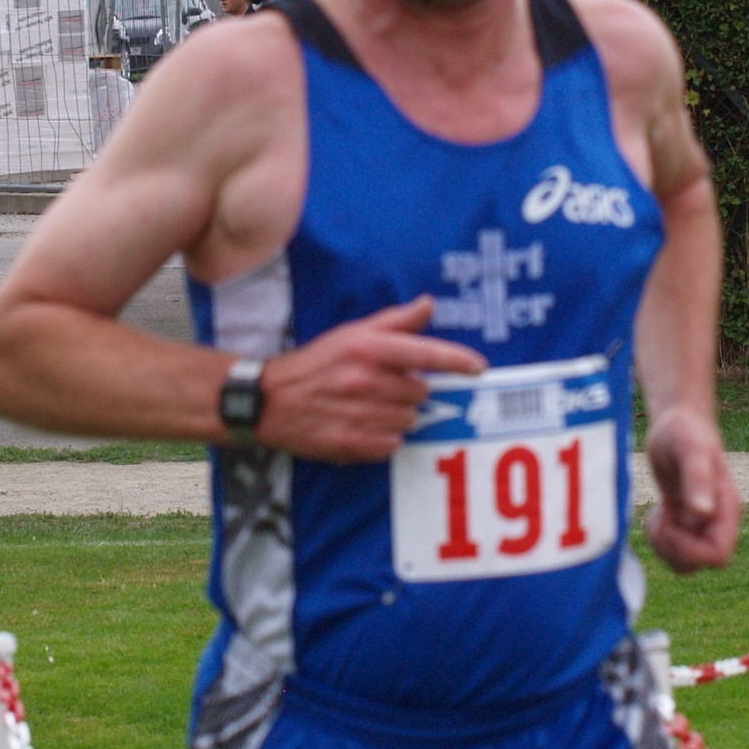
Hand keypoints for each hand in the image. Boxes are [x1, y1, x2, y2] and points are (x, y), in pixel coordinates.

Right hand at [255, 296, 485, 462]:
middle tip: (384, 388)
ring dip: (398, 416)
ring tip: (371, 407)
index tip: (479, 368)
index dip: (457, 361)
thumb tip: (429, 304)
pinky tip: (364, 426)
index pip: (425, 353)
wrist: (269, 401)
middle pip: (421, 393)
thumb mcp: (351, 333)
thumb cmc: (316, 363)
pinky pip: (392, 445)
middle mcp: (366, 380)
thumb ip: (395, 321)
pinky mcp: (352, 443)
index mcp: (368, 348)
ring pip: (409, 421)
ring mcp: (359, 414)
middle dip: (410, 391)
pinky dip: (385, 438)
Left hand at [643, 406, 739, 574]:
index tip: (669, 524)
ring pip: (685, 562)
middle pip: (700, 564)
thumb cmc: (684, 432)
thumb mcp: (690, 450)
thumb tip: (703, 513)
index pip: (718, 556)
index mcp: (727, 509)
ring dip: (664, 546)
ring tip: (658, 515)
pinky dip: (660, 539)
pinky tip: (657, 512)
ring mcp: (703, 523)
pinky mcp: (686, 522)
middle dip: (673, 549)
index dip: (689, 551)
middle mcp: (718, 521)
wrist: (677, 423)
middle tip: (660, 518)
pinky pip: (674, 549)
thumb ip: (698, 479)